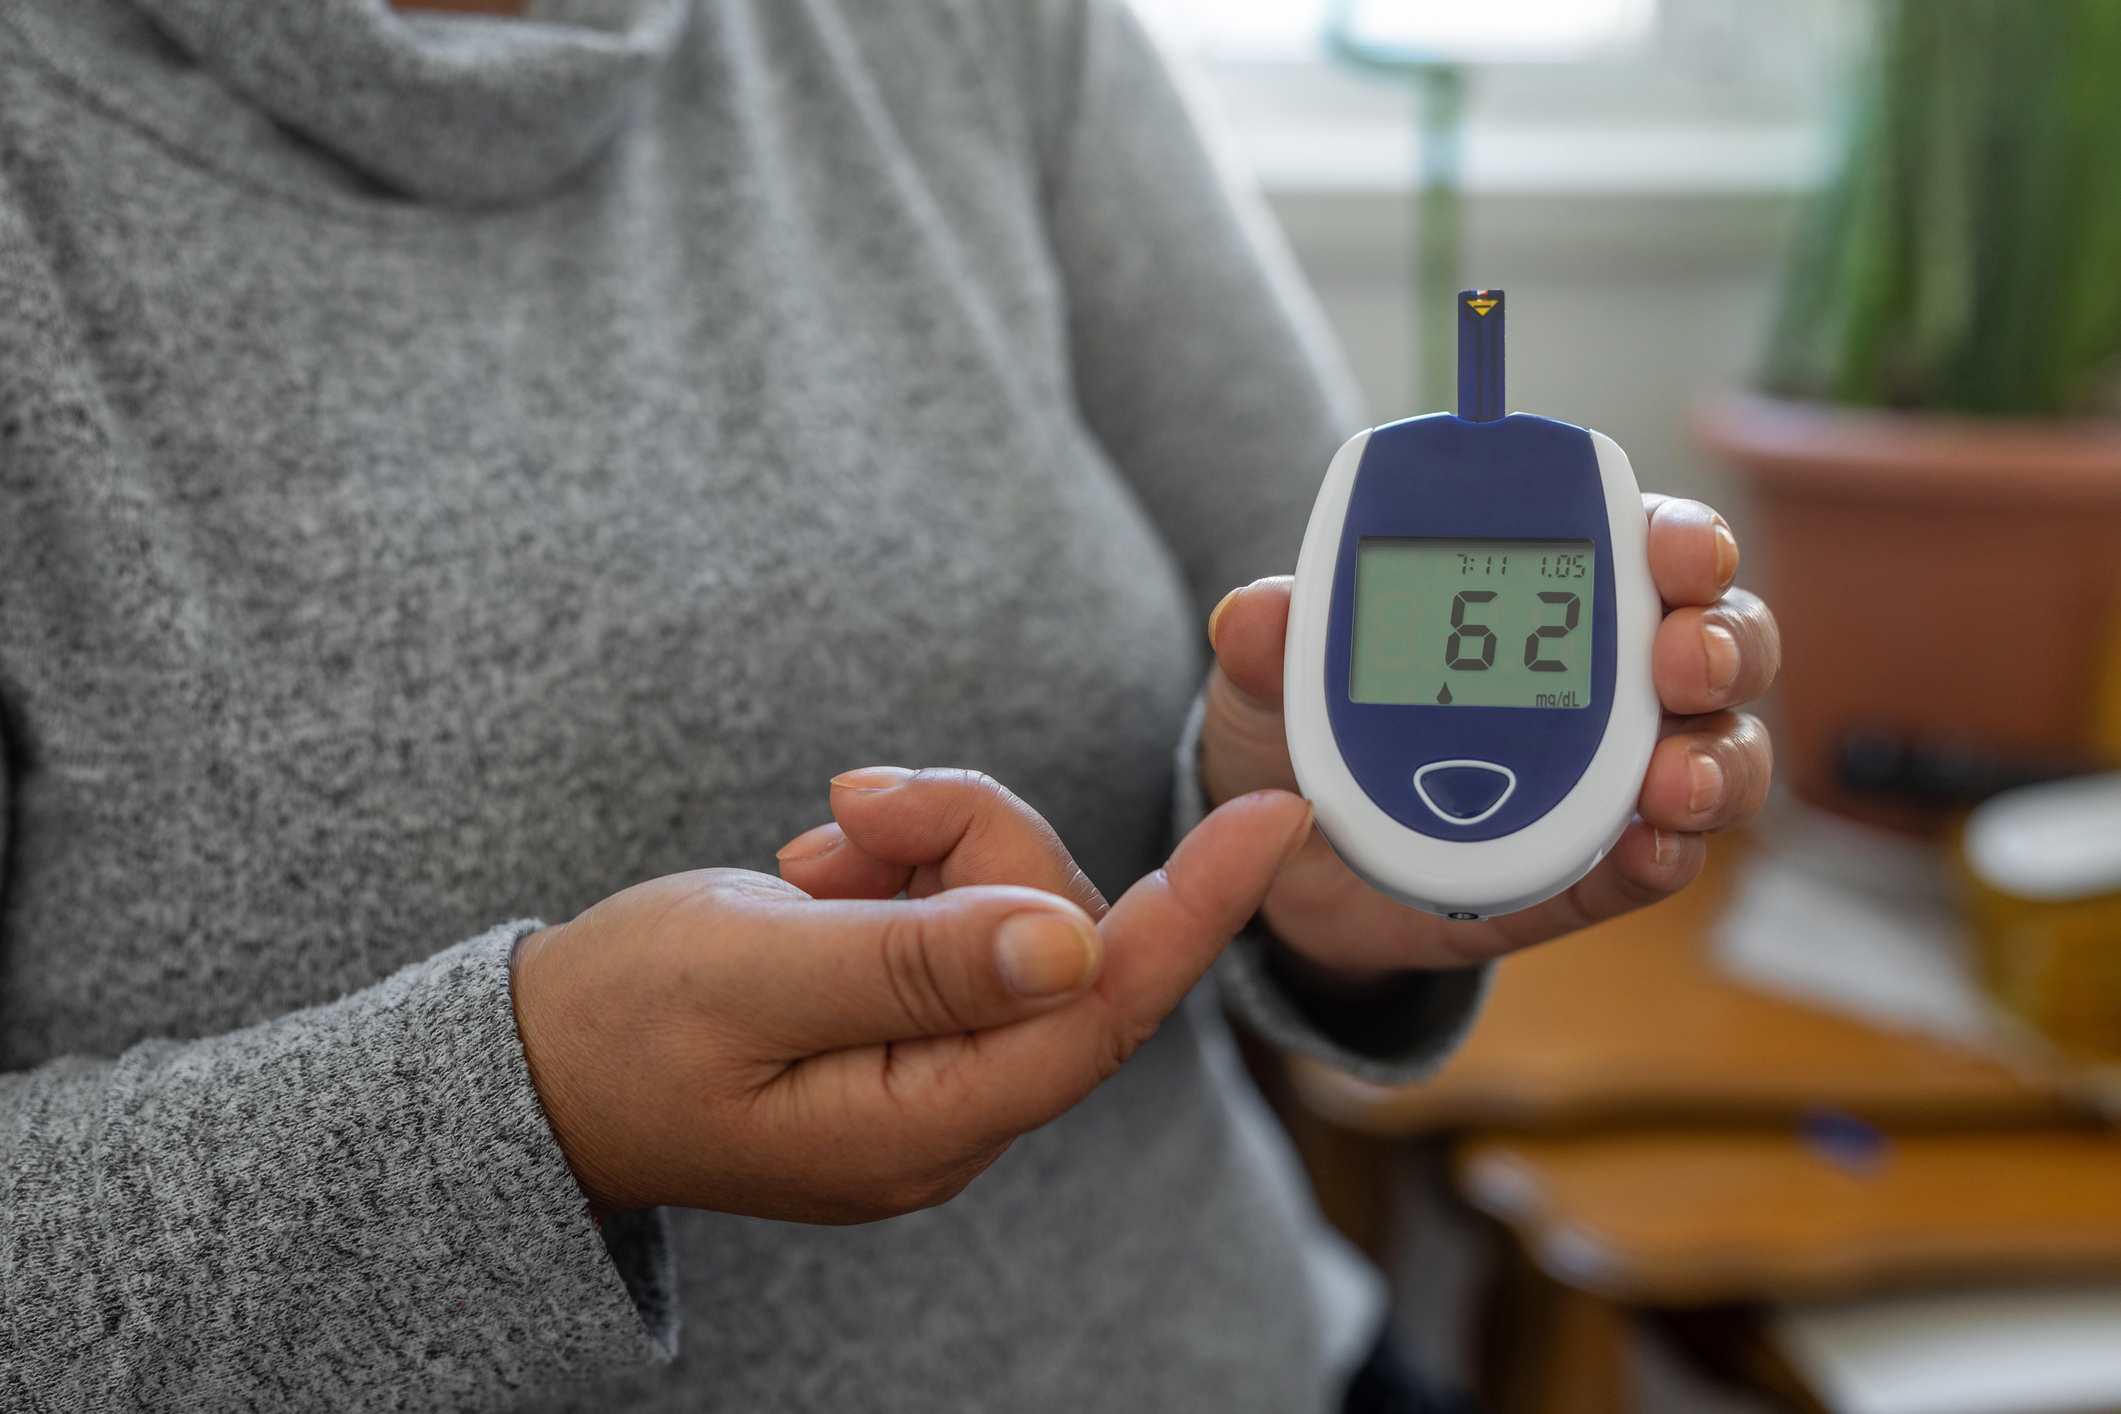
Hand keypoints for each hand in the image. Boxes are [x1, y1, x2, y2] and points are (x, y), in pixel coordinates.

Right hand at [510, 770, 1311, 1222]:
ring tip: (814, 859)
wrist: (536, 1069)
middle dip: (974, 840)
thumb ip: (914, 961)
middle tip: (852, 814)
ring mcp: (941, 1069)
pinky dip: (907, 868)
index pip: (1106, 1009)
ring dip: (926, 848)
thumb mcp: (750, 977)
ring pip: (1015, 906)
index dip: (1199, 908)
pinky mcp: (918, 1024)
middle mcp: (959, 1108)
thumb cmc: (619, 1029)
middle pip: (1060, 933)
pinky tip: (824, 876)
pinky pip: (966, 914)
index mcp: (927, 1120)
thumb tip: (1073, 942)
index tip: (1277, 817)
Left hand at [1199, 495, 1778, 980]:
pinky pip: (1657, 862)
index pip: (1639, 545)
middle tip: (1683, 660)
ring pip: (1718, 752)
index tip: (1673, 546)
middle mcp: (1608, 678)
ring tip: (1672, 780)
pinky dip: (1667, 854)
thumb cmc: (1305, 738)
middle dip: (1723, 641)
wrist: (1290, 869)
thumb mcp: (1269, 687)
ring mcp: (1611, 778)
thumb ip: (1268, 648)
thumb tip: (1252, 612)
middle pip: (1717, 640)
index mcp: (1541, 599)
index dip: (1677, 536)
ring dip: (1717, 757)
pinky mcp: (1592, 872)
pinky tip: (1652, 846)